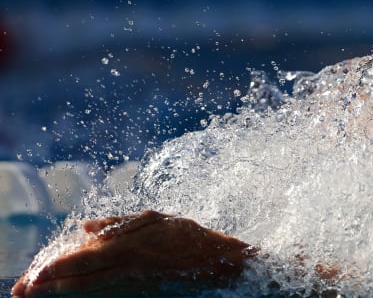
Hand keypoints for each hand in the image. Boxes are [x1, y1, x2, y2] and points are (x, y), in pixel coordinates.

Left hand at [12, 210, 256, 296]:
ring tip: (36, 294)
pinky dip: (84, 294)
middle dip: (50, 286)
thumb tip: (86, 227)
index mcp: (133, 245)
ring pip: (90, 291)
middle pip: (83, 280)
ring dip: (61, 293)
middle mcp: (130, 267)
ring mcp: (134, 283)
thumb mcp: (154, 218)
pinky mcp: (139, 292)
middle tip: (22, 291)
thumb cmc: (186, 235)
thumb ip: (119, 223)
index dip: (59, 267)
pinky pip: (105, 293)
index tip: (34, 273)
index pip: (88, 259)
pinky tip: (69, 294)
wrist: (214, 261)